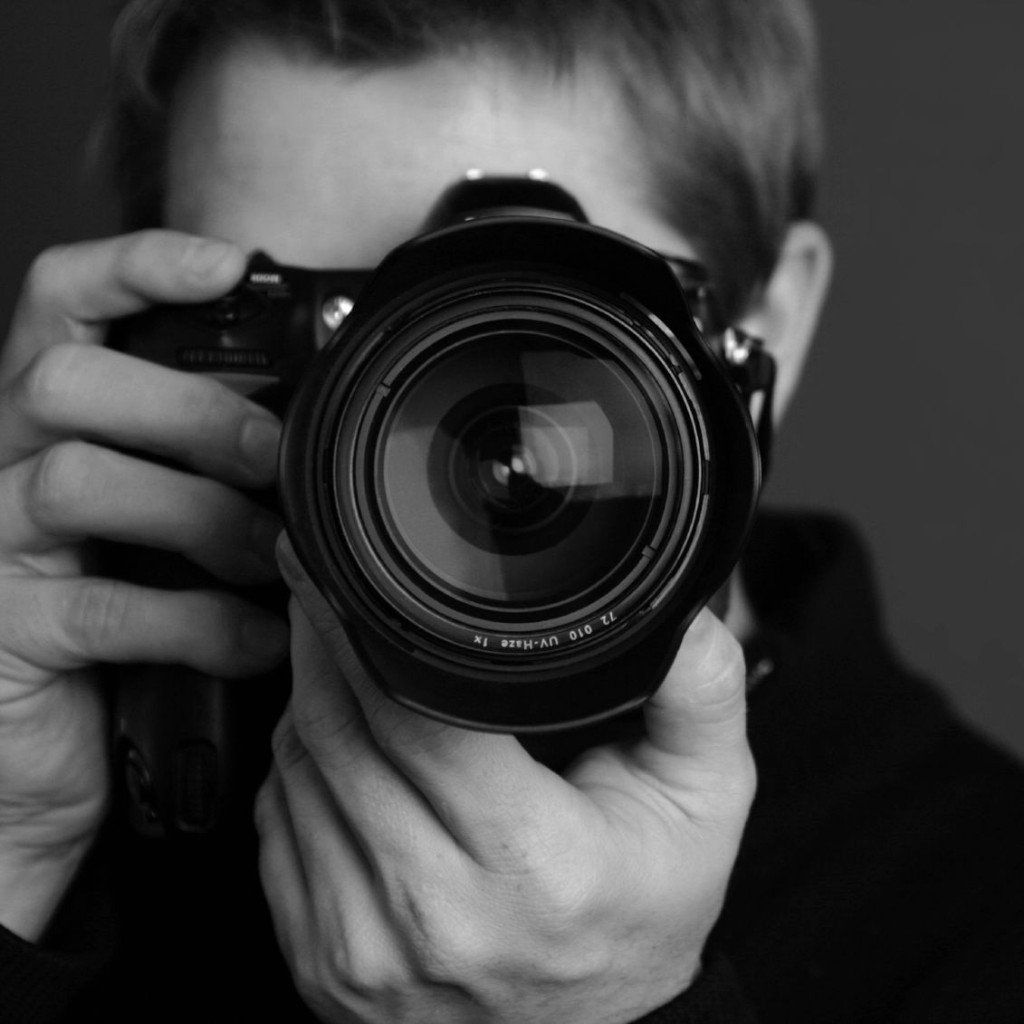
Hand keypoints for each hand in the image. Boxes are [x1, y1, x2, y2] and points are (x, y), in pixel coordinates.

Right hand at [0, 231, 288, 938]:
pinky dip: (203, 623)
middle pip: (67, 382)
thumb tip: (310, 427)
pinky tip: (260, 641)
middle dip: (190, 410)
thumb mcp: (161, 522)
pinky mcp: (2, 630)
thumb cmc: (120, 616)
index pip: (60, 304)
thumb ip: (201, 465)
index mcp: (44, 421)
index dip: (135, 268)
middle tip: (273, 457)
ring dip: (204, 517)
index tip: (232, 266)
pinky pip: (103, 608)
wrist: (43, 749)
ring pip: (77, 481)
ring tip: (276, 558)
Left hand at [258, 537, 754, 1023]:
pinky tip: (334, 740)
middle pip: (340, 735)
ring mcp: (365, 949)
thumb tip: (678, 614)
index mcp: (532, 866)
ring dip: (304, 697)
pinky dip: (295, 766)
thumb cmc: (644, 911)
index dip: (370, 634)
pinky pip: (279, 827)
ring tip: (333, 654)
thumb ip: (696, 694)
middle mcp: (435, 916)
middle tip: (328, 588)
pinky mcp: (321, 965)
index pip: (416, 719)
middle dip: (321, 643)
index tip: (354, 576)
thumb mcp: (704, 800)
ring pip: (298, 774)